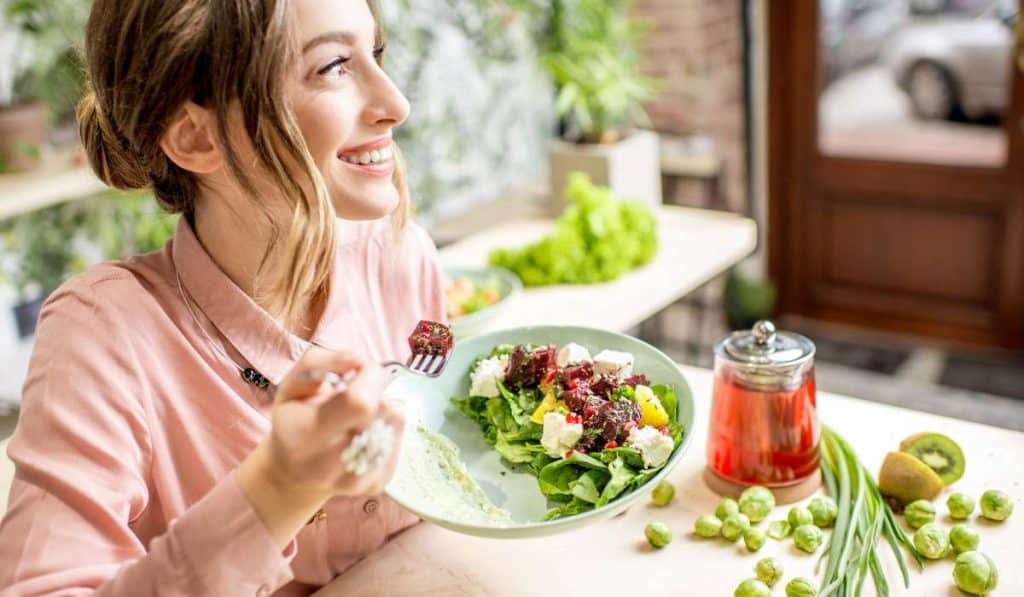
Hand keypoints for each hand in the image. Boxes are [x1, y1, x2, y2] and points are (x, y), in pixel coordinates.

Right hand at [267, 348, 404, 496]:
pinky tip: (365, 431)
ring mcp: (358, 480)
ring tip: (356, 416)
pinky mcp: (378, 484)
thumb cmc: (293, 422)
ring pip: (396, 421)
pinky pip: (399, 437)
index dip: (369, 376)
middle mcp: (331, 465)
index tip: (358, 370)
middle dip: (374, 390)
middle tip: (354, 394)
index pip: (359, 402)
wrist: (294, 475)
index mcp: (305, 437)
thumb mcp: (291, 384)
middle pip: (382, 409)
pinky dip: (386, 426)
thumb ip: (321, 362)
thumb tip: (360, 360)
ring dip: (382, 408)